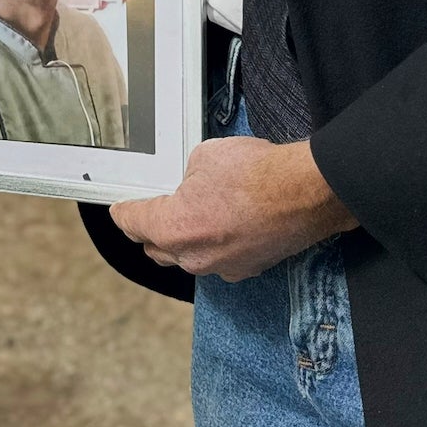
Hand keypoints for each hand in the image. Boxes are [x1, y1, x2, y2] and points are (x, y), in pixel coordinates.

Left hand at [108, 137, 358, 280]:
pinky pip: (217, 260)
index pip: (132, 223)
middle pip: (155, 248)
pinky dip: (215, 246)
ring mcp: (220, 268)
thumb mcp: (205, 157)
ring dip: (185, 239)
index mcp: (173, 228)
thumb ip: (187, 177)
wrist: (306, 195)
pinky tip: (226, 225)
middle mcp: (192, 256)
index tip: (120, 208)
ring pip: (188, 257)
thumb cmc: (256, 174)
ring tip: (197, 214)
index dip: (123, 211)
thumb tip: (191, 184)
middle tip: (157, 208)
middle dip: (151, 229)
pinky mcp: (246, 269)